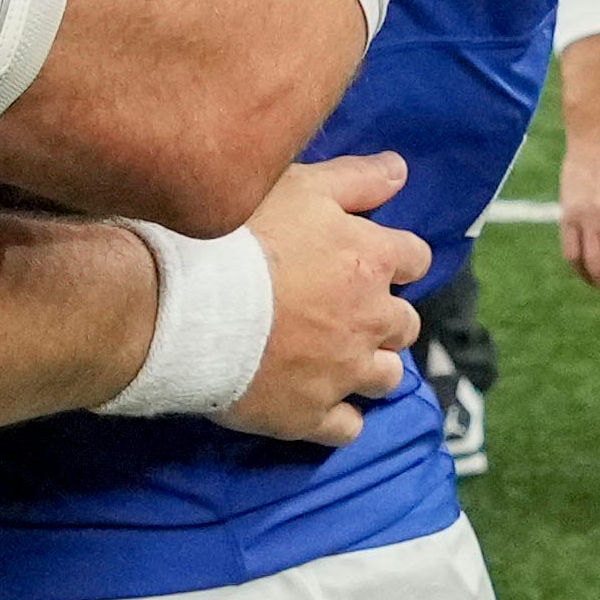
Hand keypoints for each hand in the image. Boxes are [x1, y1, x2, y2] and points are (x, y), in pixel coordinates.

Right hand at [214, 150, 424, 444]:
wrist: (184, 304)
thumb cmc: (241, 234)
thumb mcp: (300, 185)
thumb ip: (357, 179)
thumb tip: (400, 171)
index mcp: (371, 260)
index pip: (415, 259)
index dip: (394, 259)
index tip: (367, 259)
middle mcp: (370, 320)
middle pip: (405, 325)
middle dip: (384, 318)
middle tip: (345, 312)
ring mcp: (343, 373)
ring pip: (386, 378)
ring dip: (370, 367)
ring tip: (336, 360)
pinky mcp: (310, 415)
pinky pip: (347, 428)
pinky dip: (340, 417)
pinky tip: (319, 403)